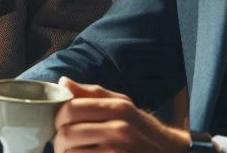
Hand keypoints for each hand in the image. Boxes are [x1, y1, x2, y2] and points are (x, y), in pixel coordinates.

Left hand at [53, 77, 189, 152]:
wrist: (169, 152)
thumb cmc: (142, 129)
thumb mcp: (122, 105)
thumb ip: (92, 94)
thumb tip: (63, 82)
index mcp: (119, 109)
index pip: (70, 109)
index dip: (58, 116)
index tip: (59, 122)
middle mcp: (120, 130)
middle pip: (67, 133)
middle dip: (58, 139)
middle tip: (61, 142)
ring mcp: (119, 152)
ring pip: (71, 152)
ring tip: (71, 152)